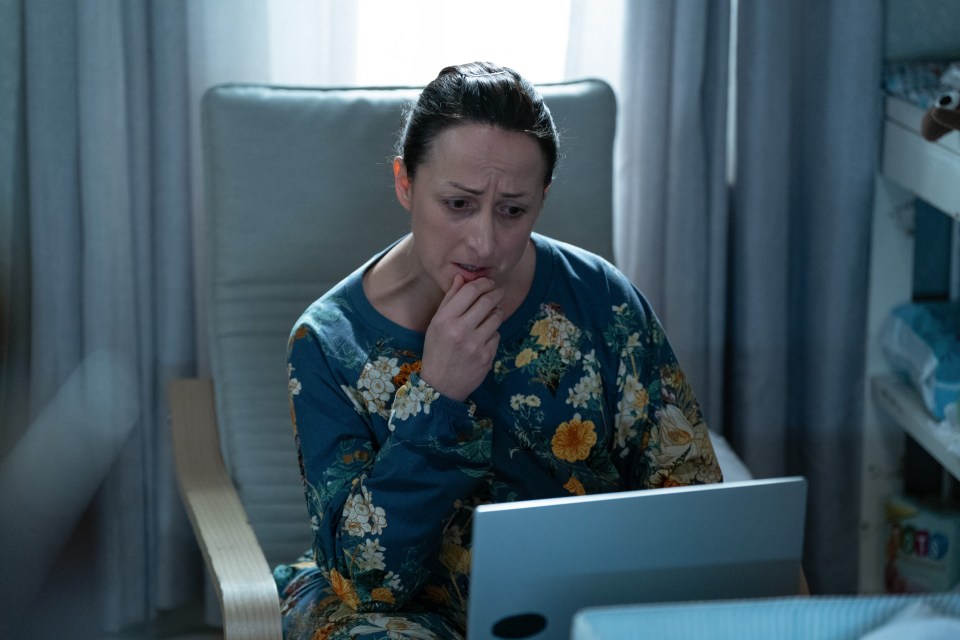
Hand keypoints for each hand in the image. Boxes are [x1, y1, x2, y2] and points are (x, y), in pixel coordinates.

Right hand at [420, 275, 503, 401]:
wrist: (440, 385)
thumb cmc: (437, 350)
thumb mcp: (436, 324)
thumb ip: (450, 300)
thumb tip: (461, 277)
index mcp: (445, 319)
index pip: (470, 291)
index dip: (483, 283)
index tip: (489, 282)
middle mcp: (460, 330)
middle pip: (487, 301)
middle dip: (496, 293)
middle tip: (498, 291)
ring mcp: (475, 344)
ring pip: (496, 317)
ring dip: (497, 311)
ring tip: (493, 312)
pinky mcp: (487, 356)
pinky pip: (496, 336)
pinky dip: (492, 333)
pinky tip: (484, 336)